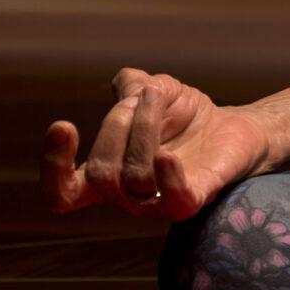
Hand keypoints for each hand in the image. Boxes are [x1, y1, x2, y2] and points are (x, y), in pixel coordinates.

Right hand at [41, 67, 270, 219]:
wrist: (235, 125)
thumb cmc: (185, 113)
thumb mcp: (153, 88)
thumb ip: (131, 86)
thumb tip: (126, 88)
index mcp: (108, 173)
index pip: (63, 194)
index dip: (54, 167)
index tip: (64, 125)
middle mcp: (127, 195)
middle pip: (102, 172)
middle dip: (119, 124)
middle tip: (147, 94)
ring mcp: (159, 203)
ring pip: (133, 178)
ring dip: (144, 129)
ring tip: (162, 98)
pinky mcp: (194, 201)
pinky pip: (174, 200)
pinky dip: (168, 178)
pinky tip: (168, 155)